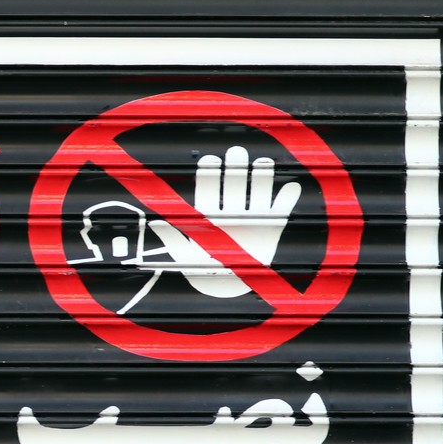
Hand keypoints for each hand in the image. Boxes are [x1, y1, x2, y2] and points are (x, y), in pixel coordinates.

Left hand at [145, 145, 300, 299]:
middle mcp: (231, 212)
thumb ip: (171, 237)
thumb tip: (152, 222)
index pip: (208, 189)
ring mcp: (253, 218)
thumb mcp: (183, 254)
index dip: (209, 174)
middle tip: (236, 153)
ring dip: (261, 177)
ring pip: (258, 191)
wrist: (226, 291)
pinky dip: (288, 199)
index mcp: (209, 214)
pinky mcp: (273, 229)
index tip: (209, 161)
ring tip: (262, 162)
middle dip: (235, 168)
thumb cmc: (201, 271)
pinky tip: (290, 188)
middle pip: (234, 184)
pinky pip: (282, 210)